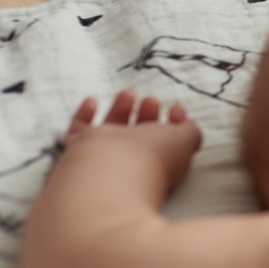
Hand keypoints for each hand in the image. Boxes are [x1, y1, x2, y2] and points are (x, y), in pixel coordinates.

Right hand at [62, 90, 202, 189]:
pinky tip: (93, 101)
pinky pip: (79, 130)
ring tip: (128, 94)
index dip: (175, 123)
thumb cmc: (150, 157)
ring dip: (121, 108)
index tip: (176, 108)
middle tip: (152, 101)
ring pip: (110, 129)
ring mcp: (102, 155)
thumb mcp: (183, 142)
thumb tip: (188, 126)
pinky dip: (85, 114)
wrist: (108, 173)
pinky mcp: (77, 149)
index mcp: (157, 163)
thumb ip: (191, 133)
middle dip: (148, 113)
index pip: (167, 142)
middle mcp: (129, 161)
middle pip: (138, 135)